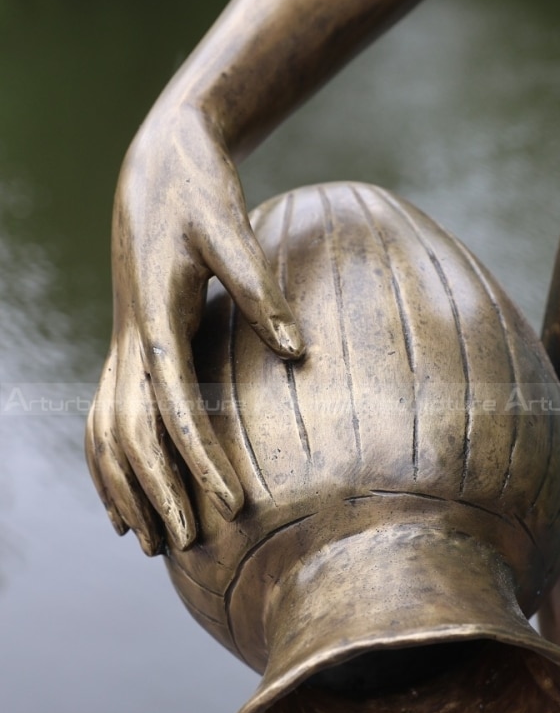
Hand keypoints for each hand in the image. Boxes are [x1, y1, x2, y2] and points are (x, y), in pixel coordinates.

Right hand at [86, 103, 303, 554]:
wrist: (157, 167)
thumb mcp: (229, 228)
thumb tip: (299, 351)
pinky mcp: (130, 345)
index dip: (202, 460)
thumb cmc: (199, 192)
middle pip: (131, 433)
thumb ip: (261, 288)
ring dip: (126, 488)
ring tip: (150, 541)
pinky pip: (107, 415)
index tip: (232, 506)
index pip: (174, 405)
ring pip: (108, 431)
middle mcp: (130, 338)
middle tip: (190, 545)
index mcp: (156, 315)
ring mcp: (123, 343)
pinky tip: (123, 499)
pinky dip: (110, 462)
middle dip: (159, 491)